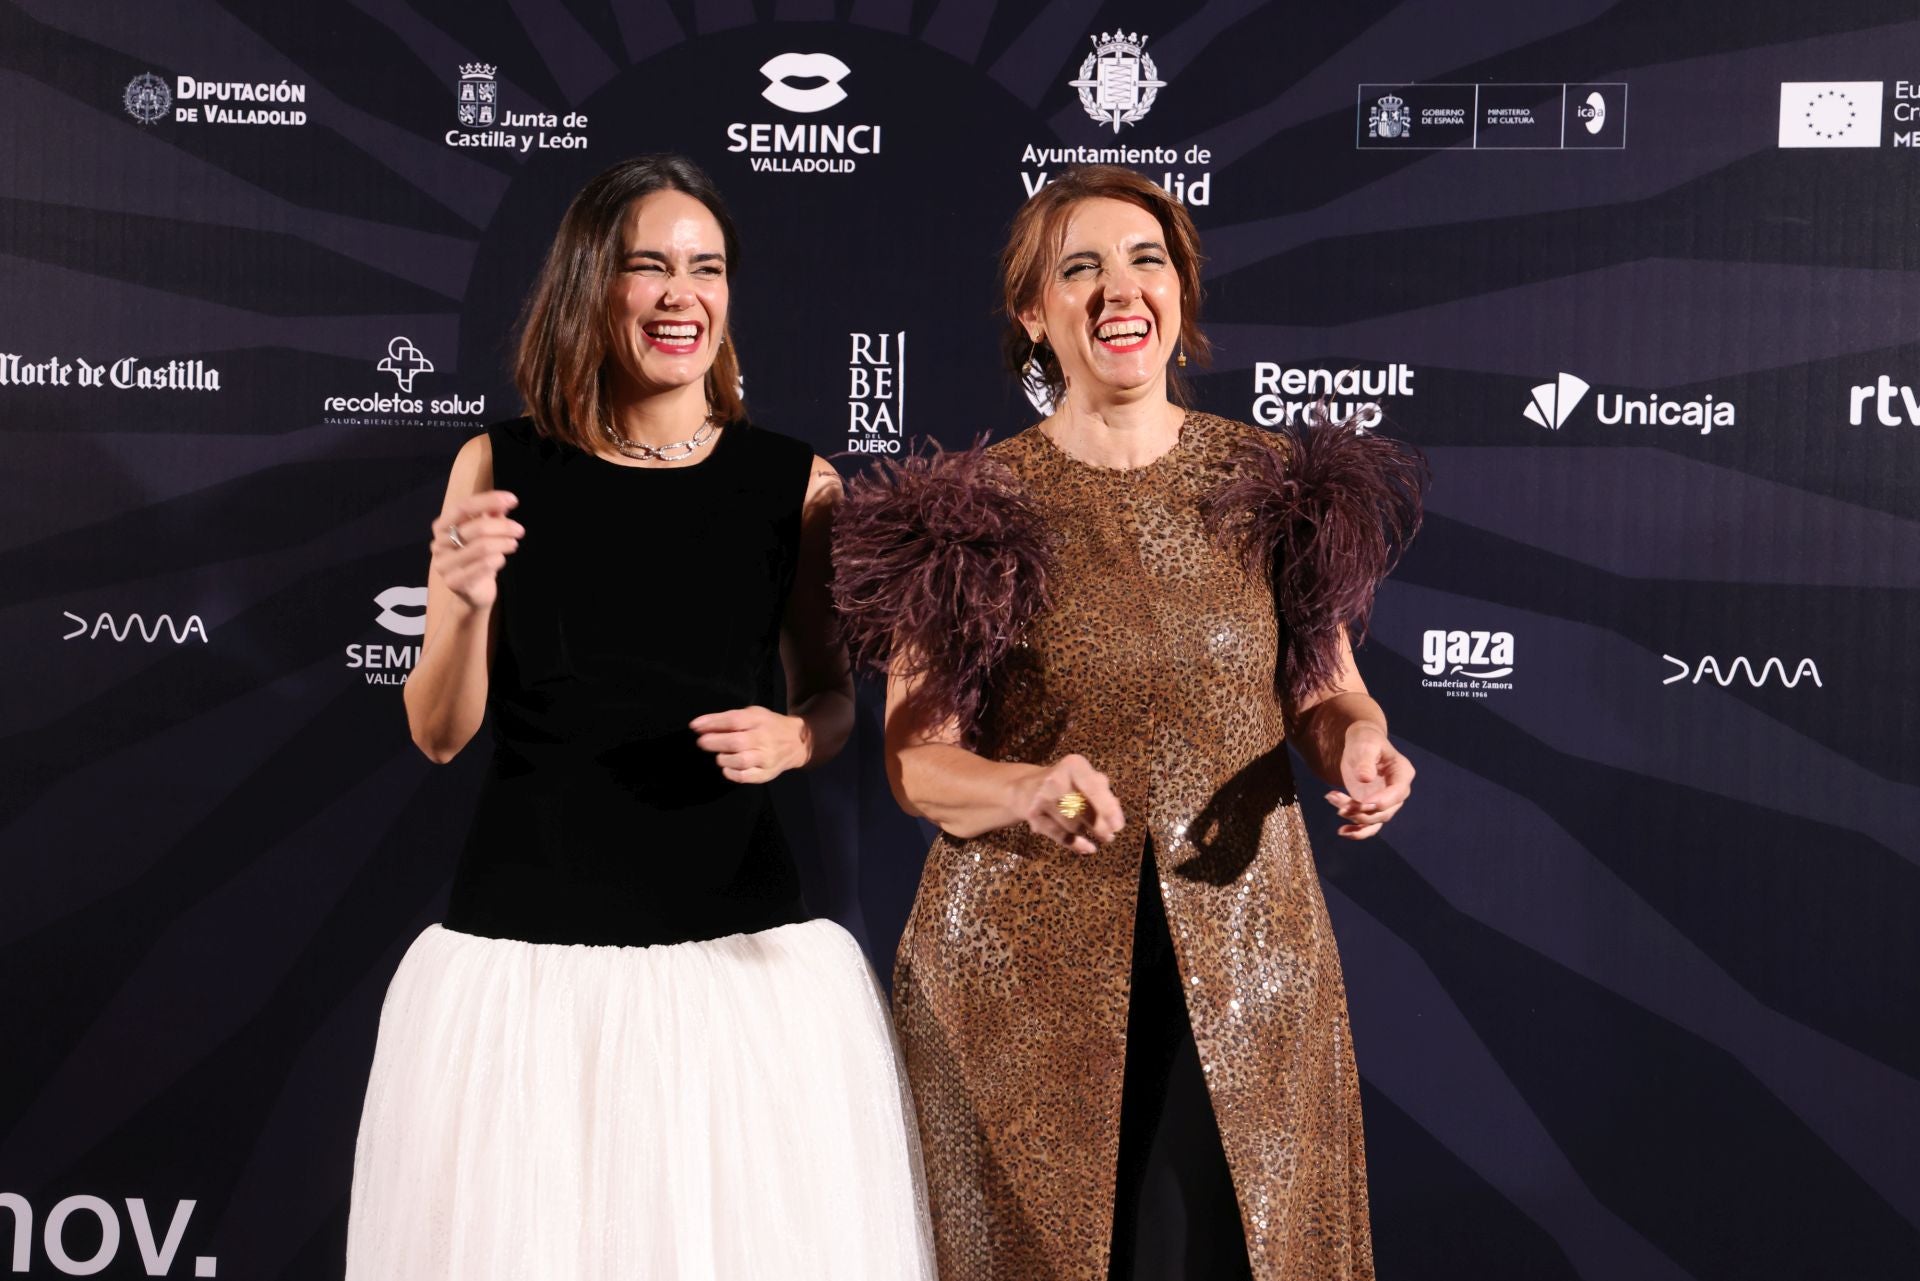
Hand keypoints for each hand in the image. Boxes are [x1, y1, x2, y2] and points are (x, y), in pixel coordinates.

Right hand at [430, 490, 521, 609]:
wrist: (471, 591)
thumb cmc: (476, 558)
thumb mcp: (483, 533)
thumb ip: (491, 515)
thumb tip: (506, 502)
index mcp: (442, 526)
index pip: (463, 507)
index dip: (488, 500)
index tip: (513, 500)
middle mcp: (439, 543)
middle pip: (477, 528)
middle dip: (503, 526)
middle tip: (519, 530)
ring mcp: (444, 564)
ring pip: (482, 547)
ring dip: (503, 543)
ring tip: (513, 544)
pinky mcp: (454, 582)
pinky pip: (483, 566)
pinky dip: (498, 560)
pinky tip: (501, 559)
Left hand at [691, 706, 808, 783]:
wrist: (796, 742)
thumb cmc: (767, 725)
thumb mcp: (752, 714)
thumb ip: (728, 719)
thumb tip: (699, 726)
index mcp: (760, 720)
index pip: (734, 720)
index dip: (712, 723)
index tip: (695, 726)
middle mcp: (764, 739)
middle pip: (736, 742)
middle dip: (714, 742)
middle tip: (702, 743)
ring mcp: (767, 758)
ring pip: (741, 761)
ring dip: (723, 758)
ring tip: (719, 756)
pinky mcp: (767, 774)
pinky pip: (746, 777)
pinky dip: (732, 773)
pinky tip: (727, 768)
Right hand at [1015, 753, 1123, 854]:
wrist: (1025, 787)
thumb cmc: (1066, 783)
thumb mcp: (1085, 779)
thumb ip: (1103, 794)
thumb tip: (1115, 819)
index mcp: (1074, 765)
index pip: (1094, 788)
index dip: (1107, 808)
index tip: (1118, 826)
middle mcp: (1055, 779)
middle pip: (1083, 809)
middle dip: (1099, 826)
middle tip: (1109, 837)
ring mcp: (1042, 797)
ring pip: (1073, 825)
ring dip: (1086, 832)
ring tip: (1094, 833)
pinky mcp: (1032, 814)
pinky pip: (1059, 835)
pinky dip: (1075, 844)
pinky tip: (1087, 848)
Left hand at [1326, 724, 1413, 839]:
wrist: (1359, 745)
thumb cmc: (1365, 741)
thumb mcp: (1365, 745)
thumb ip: (1366, 760)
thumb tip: (1366, 779)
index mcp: (1402, 773)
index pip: (1398, 792)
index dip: (1383, 801)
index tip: (1363, 803)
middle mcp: (1398, 791)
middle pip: (1386, 811)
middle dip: (1363, 812)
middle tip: (1341, 806)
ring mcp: (1386, 802)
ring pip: (1375, 820)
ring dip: (1355, 819)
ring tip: (1336, 805)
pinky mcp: (1372, 808)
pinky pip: (1369, 826)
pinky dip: (1357, 831)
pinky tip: (1342, 832)